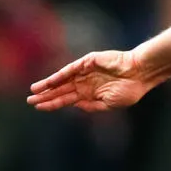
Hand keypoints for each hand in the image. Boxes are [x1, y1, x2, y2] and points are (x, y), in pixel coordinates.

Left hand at [27, 50, 156, 111]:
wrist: (140, 73)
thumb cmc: (130, 90)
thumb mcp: (111, 104)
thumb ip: (93, 106)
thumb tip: (75, 106)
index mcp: (91, 94)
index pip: (67, 100)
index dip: (53, 104)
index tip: (39, 107)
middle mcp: (85, 83)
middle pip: (60, 91)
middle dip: (45, 96)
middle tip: (29, 101)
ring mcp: (84, 72)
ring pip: (61, 81)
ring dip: (47, 86)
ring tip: (33, 92)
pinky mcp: (86, 63)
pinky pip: (68, 70)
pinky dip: (57, 77)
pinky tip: (47, 83)